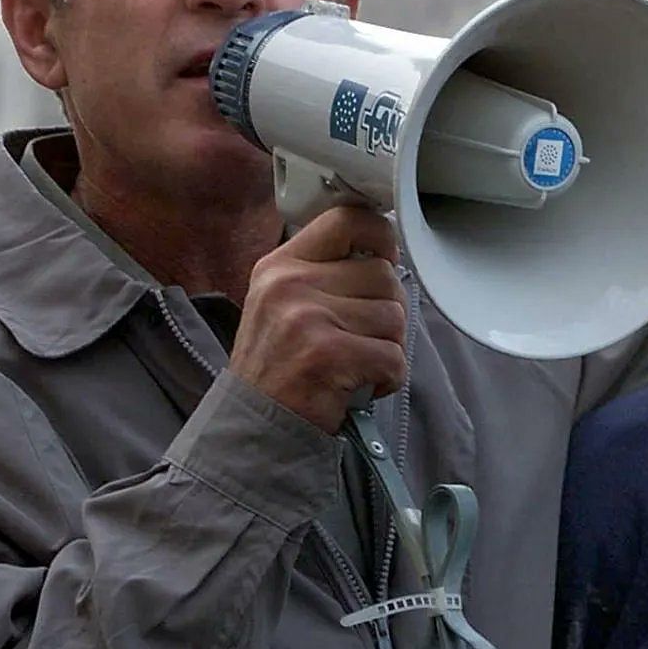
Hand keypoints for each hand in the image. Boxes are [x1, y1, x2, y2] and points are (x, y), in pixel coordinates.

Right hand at [231, 206, 407, 432]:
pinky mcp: (328, 355)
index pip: (348, 219)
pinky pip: (393, 357)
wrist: (252, 429)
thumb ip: (325, 273)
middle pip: (384, 275)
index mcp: (282, 264)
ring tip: (357, 365)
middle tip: (364, 340)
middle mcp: (291, 284)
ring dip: (388, 348)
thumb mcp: (282, 303)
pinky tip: (361, 386)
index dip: (381, 237)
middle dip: (387, 312)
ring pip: (394, 317)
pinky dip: (388, 378)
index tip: (386, 260)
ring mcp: (307, 318)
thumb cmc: (278, 369)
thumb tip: (385, 255)